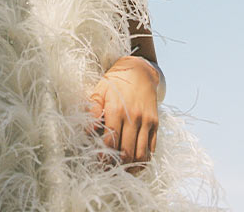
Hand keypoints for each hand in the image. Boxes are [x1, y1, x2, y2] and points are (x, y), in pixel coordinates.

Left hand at [87, 55, 159, 170]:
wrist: (140, 71)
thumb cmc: (116, 82)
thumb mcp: (100, 90)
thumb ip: (92, 110)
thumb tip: (88, 131)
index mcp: (116, 110)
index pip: (110, 142)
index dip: (104, 158)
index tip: (98, 165)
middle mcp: (133, 117)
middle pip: (126, 152)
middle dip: (116, 166)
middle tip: (108, 171)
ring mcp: (146, 121)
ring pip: (141, 154)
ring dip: (131, 167)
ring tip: (122, 171)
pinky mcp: (155, 124)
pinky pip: (152, 149)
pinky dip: (144, 160)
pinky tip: (135, 164)